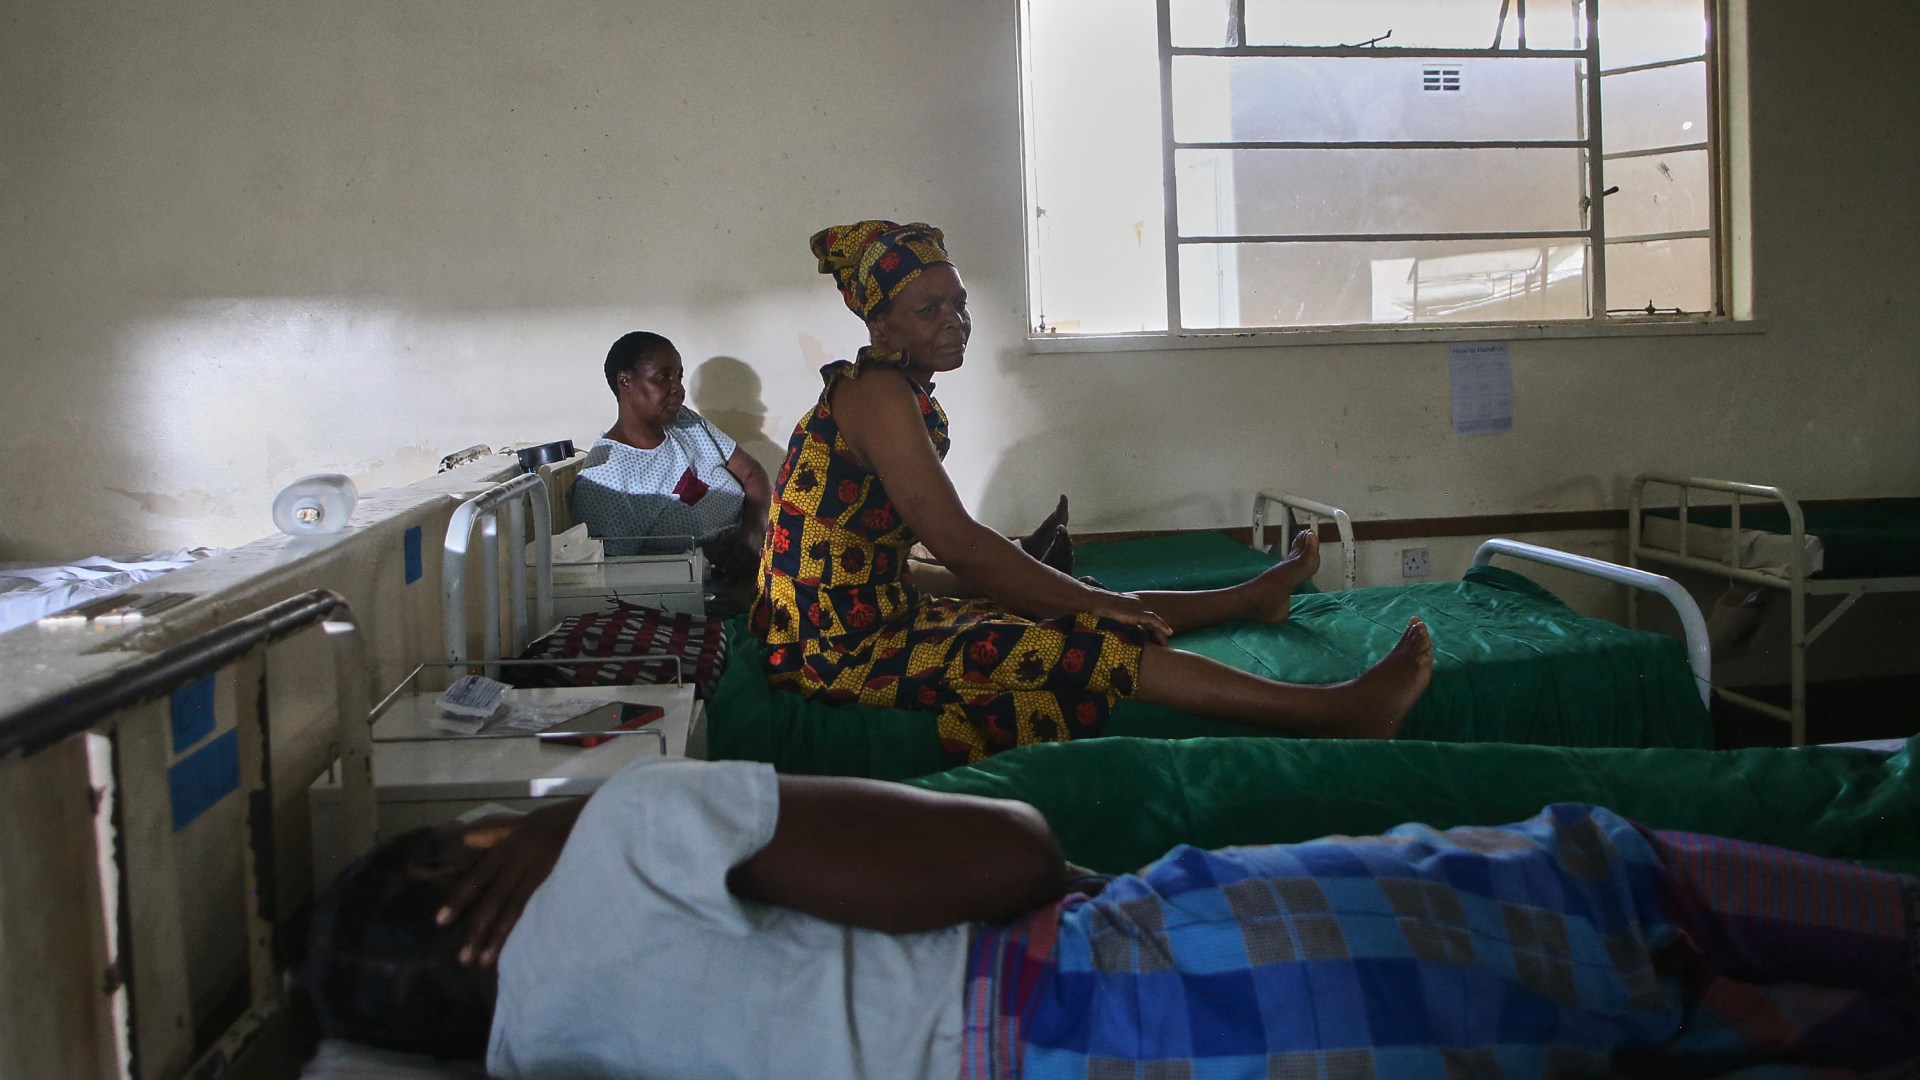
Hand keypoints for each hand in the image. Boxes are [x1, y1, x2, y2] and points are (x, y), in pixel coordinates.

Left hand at [434, 800, 583, 965]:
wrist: (598, 813)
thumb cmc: (561, 820)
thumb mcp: (525, 822)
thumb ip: (496, 834)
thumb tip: (466, 840)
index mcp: (510, 845)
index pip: (479, 876)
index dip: (460, 899)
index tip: (440, 922)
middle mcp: (521, 857)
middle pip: (493, 897)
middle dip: (477, 928)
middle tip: (462, 958)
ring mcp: (541, 869)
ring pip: (513, 905)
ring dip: (497, 934)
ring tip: (484, 960)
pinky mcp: (559, 878)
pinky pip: (538, 905)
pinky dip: (526, 926)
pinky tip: (517, 946)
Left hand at [704, 532, 760, 581]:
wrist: (755, 529)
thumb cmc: (739, 534)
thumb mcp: (730, 537)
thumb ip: (722, 546)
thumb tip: (713, 557)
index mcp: (740, 542)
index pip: (733, 555)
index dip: (727, 564)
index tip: (722, 571)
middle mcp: (748, 548)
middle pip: (740, 563)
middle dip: (732, 572)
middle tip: (726, 579)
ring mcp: (754, 552)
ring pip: (746, 566)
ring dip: (739, 575)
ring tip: (732, 581)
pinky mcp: (758, 556)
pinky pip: (752, 567)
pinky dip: (747, 574)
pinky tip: (741, 578)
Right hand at [1086, 591, 1171, 645]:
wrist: (1094, 601)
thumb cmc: (1098, 610)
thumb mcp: (1111, 618)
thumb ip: (1118, 624)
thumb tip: (1117, 637)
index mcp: (1132, 606)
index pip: (1146, 620)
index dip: (1152, 632)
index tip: (1156, 644)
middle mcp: (1138, 605)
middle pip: (1153, 622)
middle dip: (1159, 635)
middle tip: (1165, 647)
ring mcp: (1138, 607)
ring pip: (1155, 621)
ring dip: (1162, 634)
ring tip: (1166, 645)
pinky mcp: (1138, 611)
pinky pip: (1154, 619)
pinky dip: (1161, 625)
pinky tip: (1168, 632)